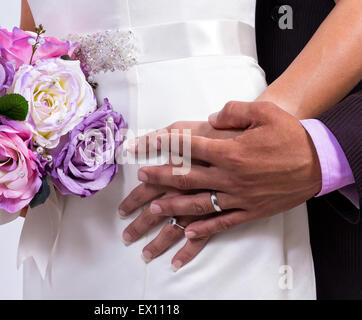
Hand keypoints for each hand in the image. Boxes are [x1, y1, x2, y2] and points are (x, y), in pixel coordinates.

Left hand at [134, 102, 320, 267]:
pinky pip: (223, 222)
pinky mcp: (250, 210)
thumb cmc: (290, 135)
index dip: (162, 145)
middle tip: (141, 178)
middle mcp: (230, 176)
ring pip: (199, 203)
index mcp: (230, 151)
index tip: (143, 146)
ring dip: (173, 206)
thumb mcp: (264, 112)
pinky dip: (205, 228)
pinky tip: (188, 231)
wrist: (319, 161)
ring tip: (152, 209)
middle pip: (186, 178)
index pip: (187, 147)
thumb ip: (234, 111)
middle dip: (160, 178)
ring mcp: (239, 196)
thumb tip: (212, 117)